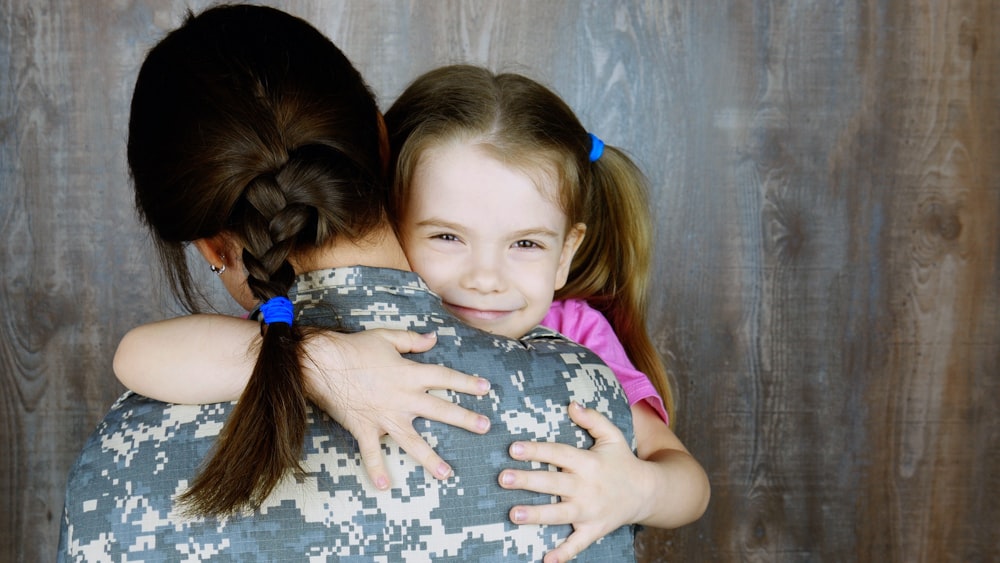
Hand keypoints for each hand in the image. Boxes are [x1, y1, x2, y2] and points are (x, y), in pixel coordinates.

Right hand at [302, 329, 490, 489]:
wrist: (323, 363)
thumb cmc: (354, 348)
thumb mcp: (386, 337)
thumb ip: (412, 340)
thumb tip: (433, 338)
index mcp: (410, 374)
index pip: (445, 377)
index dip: (467, 383)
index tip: (486, 388)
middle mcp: (403, 398)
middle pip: (440, 409)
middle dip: (464, 419)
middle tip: (485, 427)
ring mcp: (385, 416)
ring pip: (413, 441)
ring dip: (430, 459)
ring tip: (448, 474)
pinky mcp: (365, 428)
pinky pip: (371, 453)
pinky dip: (375, 469)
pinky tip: (383, 487)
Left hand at [498, 402, 644, 562]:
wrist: (647, 493)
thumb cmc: (623, 462)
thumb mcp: (612, 435)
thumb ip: (592, 419)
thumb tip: (571, 404)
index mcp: (588, 462)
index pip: (558, 453)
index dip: (536, 450)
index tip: (513, 448)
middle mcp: (587, 487)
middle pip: (553, 483)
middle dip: (527, 481)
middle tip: (503, 478)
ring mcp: (589, 511)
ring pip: (559, 514)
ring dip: (536, 514)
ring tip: (513, 514)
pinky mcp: (593, 529)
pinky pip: (577, 544)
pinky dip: (563, 554)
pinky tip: (546, 561)